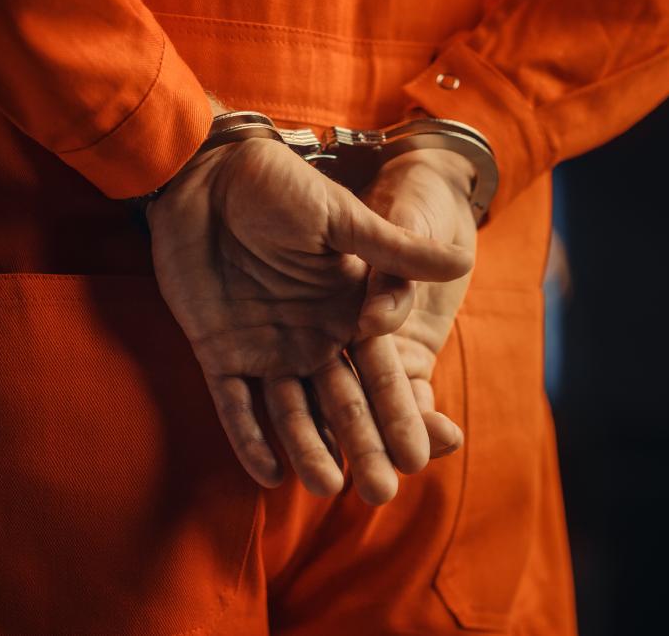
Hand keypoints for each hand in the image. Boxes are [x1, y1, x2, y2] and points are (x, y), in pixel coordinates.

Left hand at [146, 124, 472, 503]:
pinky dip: (249, 437)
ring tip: (328, 489)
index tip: (426, 452)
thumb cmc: (278, 187)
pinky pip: (234, 404)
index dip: (401, 412)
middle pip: (341, 402)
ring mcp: (265, 346)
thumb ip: (395, 251)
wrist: (205, 174)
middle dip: (363, 447)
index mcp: (346, 308)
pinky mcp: (218, 350)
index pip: (380, 371)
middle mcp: (311, 335)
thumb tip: (463, 262)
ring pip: (291, 412)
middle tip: (382, 493)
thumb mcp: (341, 219)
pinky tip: (268, 474)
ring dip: (309, 449)